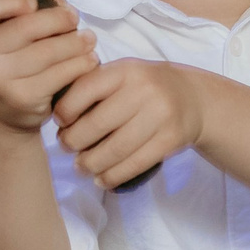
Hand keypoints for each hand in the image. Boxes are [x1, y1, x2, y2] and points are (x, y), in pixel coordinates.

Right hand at [0, 0, 96, 131]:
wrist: (2, 111)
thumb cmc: (10, 60)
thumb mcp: (8, 32)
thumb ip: (29, 12)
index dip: (13, 0)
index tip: (33, 3)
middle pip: (27, 27)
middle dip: (60, 19)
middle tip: (75, 18)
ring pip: (49, 51)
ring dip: (77, 42)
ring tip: (88, 39)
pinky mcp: (22, 98)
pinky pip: (60, 74)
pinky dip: (80, 64)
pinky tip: (88, 60)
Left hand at [51, 59, 209, 188]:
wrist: (192, 98)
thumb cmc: (144, 87)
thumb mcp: (121, 75)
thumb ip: (92, 87)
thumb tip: (56, 118)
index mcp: (126, 70)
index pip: (85, 89)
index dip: (65, 110)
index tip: (60, 122)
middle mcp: (144, 90)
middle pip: (96, 124)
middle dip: (73, 141)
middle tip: (67, 147)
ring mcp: (160, 116)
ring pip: (114, 150)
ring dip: (90, 164)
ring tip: (82, 166)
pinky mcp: (170, 140)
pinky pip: (134, 165)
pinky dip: (112, 177)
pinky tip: (101, 178)